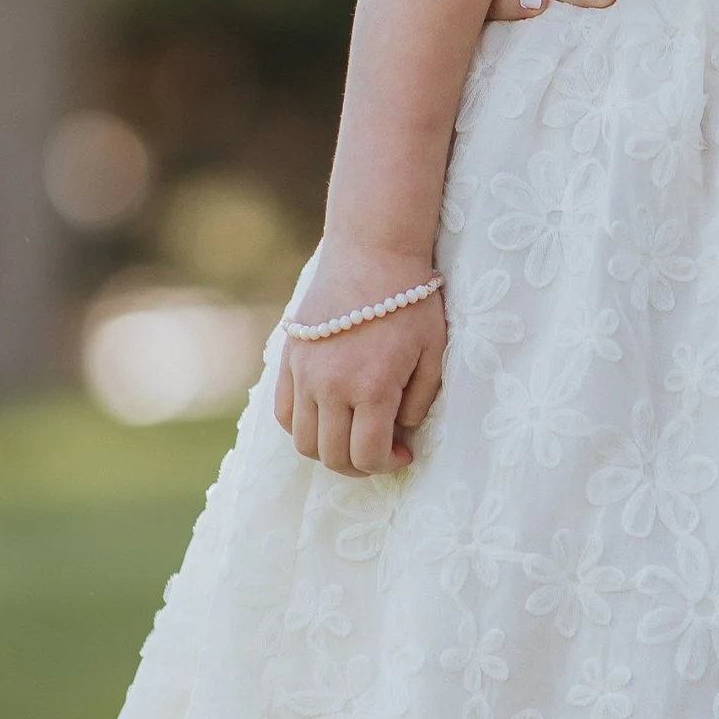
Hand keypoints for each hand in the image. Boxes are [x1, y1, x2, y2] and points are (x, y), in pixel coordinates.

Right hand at [272, 250, 447, 474]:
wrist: (372, 253)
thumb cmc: (412, 302)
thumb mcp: (435, 353)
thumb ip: (420, 400)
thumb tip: (401, 430)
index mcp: (371, 387)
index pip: (366, 455)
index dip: (386, 465)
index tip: (403, 454)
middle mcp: (330, 386)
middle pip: (332, 455)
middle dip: (359, 465)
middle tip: (380, 452)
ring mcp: (304, 374)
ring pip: (302, 440)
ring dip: (328, 451)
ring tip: (353, 437)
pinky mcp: (289, 359)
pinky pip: (283, 412)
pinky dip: (301, 427)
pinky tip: (327, 418)